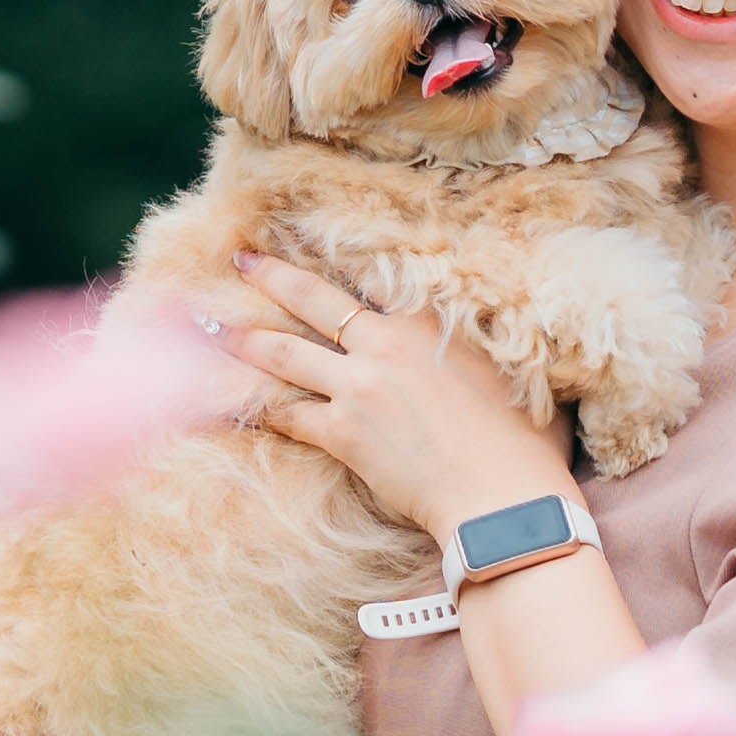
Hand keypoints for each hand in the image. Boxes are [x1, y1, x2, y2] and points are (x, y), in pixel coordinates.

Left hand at [217, 252, 568, 535]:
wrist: (504, 496)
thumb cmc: (523, 442)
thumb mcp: (510, 370)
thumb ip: (477, 344)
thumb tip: (488, 337)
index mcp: (429, 321)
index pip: (368, 277)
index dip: (331, 259)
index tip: (301, 238)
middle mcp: (387, 343)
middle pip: (314, 300)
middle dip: (272, 275)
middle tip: (239, 259)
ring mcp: (361, 387)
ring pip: (287, 352)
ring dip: (245, 338)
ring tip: (211, 326)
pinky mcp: (344, 433)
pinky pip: (288, 414)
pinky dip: (258, 406)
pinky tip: (232, 399)